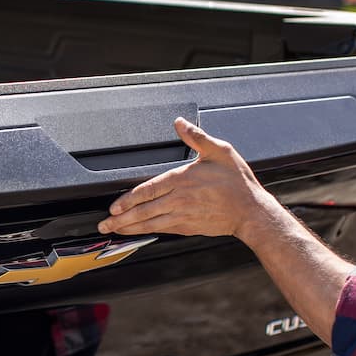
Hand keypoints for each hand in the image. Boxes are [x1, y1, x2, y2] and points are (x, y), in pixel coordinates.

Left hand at [97, 117, 278, 241]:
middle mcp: (179, 200)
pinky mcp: (187, 227)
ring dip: (129, 228)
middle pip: (143, 211)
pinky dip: (146, 232)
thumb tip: (179, 122)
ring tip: (113, 231)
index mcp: (183, 180)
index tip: (114, 207)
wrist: (252, 211)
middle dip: (121, 219)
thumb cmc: (237, 182)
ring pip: (150, 223)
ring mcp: (182, 216)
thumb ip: (196, 137)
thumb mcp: (220, 151)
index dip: (128, 200)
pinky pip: (162, 230)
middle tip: (104, 224)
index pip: (148, 191)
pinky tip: (136, 233)